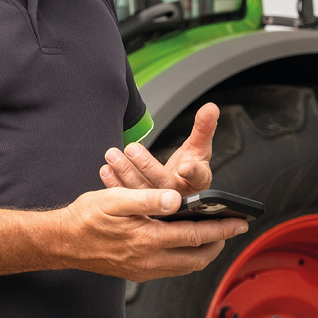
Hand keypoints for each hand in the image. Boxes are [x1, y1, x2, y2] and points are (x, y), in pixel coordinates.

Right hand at [58, 186, 247, 281]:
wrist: (61, 242)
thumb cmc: (85, 218)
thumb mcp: (115, 199)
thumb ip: (147, 199)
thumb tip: (176, 199)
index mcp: (148, 239)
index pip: (196, 235)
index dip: (221, 229)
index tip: (239, 222)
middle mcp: (149, 260)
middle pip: (197, 257)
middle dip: (219, 244)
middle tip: (231, 229)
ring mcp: (144, 270)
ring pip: (186, 267)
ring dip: (203, 253)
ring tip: (213, 237)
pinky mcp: (137, 273)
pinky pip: (172, 269)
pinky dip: (186, 258)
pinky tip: (185, 245)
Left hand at [100, 102, 217, 197]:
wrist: (177, 194)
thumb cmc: (189, 169)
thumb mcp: (199, 149)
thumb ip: (204, 128)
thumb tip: (211, 107)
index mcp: (198, 183)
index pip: (198, 177)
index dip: (191, 171)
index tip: (183, 165)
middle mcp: (179, 197)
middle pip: (165, 185)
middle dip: (147, 166)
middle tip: (132, 148)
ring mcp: (160, 207)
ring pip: (143, 191)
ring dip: (126, 173)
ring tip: (113, 155)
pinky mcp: (142, 210)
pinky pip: (127, 199)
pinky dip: (115, 184)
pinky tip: (107, 169)